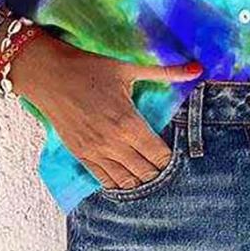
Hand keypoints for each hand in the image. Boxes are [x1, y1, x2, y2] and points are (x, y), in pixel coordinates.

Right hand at [7, 29, 203, 189]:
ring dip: (140, 178)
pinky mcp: (81, 155)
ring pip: (127, 182)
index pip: (160, 155)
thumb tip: (199, 69)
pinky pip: (105, 181)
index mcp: (129, 122)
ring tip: (146, 168)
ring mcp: (95, 152)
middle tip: (163, 161)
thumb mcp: (129, 69)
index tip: (174, 151)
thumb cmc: (90, 69)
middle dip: (158, 169)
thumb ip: (166, 72)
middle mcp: (113, 142)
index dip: (171, 157)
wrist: (49, 75)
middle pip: (146, 173)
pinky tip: (126, 173)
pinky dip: (119, 181)